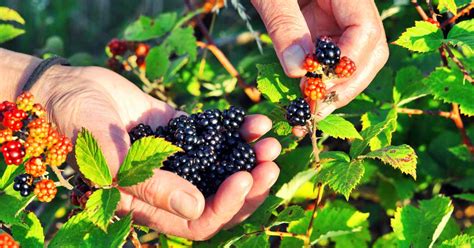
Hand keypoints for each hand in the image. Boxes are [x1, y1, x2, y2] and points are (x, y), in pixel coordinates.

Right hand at [32, 65, 280, 239]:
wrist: (69, 90)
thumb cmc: (76, 126)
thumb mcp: (108, 157)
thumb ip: (148, 184)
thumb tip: (194, 208)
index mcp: (149, 204)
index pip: (198, 223)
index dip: (226, 206)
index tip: (244, 177)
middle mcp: (170, 185)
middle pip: (220, 198)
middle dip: (249, 184)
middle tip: (271, 162)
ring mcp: (180, 158)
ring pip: (224, 167)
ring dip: (251, 156)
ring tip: (270, 139)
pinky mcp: (184, 131)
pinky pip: (217, 135)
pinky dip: (238, 129)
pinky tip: (256, 120)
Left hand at [252, 0, 388, 118]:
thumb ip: (284, 26)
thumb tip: (299, 71)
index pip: (366, 30)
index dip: (346, 64)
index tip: (317, 86)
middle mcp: (351, 6)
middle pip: (369, 51)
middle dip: (345, 85)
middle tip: (315, 109)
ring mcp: (340, 18)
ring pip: (355, 60)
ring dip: (334, 87)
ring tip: (308, 107)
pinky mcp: (325, 28)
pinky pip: (332, 58)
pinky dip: (321, 79)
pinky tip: (305, 92)